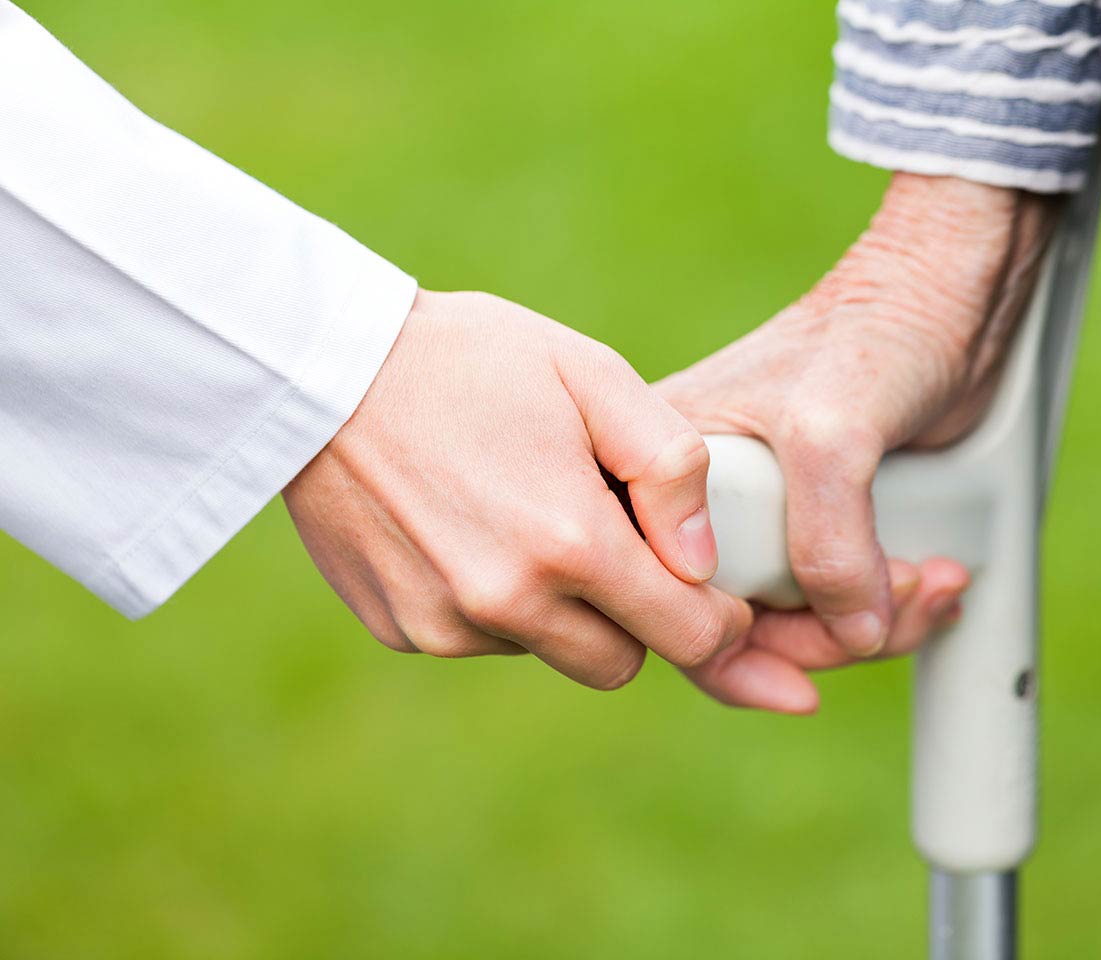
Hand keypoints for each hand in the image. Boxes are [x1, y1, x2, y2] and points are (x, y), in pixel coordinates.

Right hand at [284, 290, 750, 689]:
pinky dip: (496, 604)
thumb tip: (702, 562)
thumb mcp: (593, 375)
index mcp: (570, 543)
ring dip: (562, 612)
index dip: (719, 620)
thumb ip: (670, 468)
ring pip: (548, 652)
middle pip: (620, 665)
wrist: (323, 369)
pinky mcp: (400, 628)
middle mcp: (507, 603)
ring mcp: (445, 624)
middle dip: (639, 621)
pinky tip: (470, 529)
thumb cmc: (472, 359)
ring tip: (529, 517)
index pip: (688, 638)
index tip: (715, 590)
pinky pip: (481, 639)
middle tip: (620, 548)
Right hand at [658, 173, 1060, 711]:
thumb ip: (825, 541)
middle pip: (734, 623)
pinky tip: (931, 583)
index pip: (672, 594)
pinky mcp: (818, 524)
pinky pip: (835, 600)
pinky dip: (887, 606)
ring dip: (870, 623)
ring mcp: (763, 516)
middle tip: (890, 610)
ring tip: (931, 585)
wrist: (946, 296)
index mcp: (666, 472)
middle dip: (822, 636)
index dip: (731, 642)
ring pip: (792, 621)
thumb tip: (849, 633)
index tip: (814, 647)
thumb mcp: (830, 435)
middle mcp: (703, 502)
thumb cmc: (870, 333)